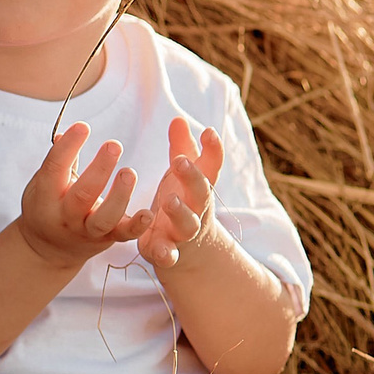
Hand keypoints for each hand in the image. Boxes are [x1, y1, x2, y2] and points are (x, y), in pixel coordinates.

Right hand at [14, 122, 148, 268]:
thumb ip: (57, 162)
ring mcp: (87, 230)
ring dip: (120, 195)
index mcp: (45, 198)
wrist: (48, 249)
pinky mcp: (107, 239)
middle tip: (114, 145)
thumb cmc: (47, 208)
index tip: (83, 127)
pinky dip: (138, 225)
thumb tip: (63, 133)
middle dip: (100, 169)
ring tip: (129, 172)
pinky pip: (124, 234)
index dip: (68, 147)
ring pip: (104, 217)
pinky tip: (149, 212)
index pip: (54, 169)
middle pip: (82, 194)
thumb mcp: (42, 186)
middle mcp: (65, 216)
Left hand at [139, 117, 225, 268]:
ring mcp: (183, 231)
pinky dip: (166, 254)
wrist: (189, 251)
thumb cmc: (183, 202)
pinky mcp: (168, 251)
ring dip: (180, 212)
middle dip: (192, 176)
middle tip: (179, 160)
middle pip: (200, 192)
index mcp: (198, 187)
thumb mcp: (181, 176)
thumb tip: (178, 118)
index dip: (213, 150)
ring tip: (170, 200)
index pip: (211, 166)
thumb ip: (181, 149)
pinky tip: (160, 252)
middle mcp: (196, 208)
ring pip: (187, 223)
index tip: (209, 131)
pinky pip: (169, 255)